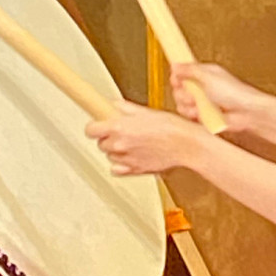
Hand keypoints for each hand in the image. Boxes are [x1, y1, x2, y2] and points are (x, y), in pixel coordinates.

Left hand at [85, 100, 209, 175]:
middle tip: (122, 132)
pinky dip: (120, 164)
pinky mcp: (134, 171)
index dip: (94, 126)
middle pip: (100, 143)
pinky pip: (116, 169)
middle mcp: (119, 144)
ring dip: (116, 150)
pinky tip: (131, 156)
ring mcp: (126, 159)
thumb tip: (114, 104)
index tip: (98, 125)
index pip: (90, 130)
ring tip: (132, 143)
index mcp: (119, 127)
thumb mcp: (145, 111)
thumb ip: (125, 108)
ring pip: (109, 156)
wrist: (186, 145)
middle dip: (108, 137)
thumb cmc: (171, 127)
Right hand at [169, 63, 268, 133]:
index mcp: (203, 74)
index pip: (181, 73)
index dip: (177, 78)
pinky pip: (190, 116)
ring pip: (182, 104)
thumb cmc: (234, 92)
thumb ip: (189, 69)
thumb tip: (175, 64)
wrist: (246, 113)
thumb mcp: (208, 75)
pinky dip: (196, 115)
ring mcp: (201, 102)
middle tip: (196, 94)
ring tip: (203, 105)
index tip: (179, 81)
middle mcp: (201, 87)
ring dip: (190, 106)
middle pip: (178, 90)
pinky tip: (205, 114)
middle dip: (185, 94)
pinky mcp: (203, 116)